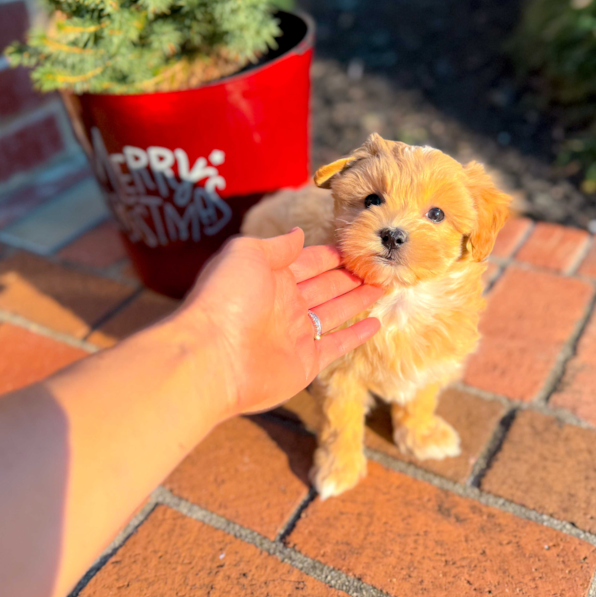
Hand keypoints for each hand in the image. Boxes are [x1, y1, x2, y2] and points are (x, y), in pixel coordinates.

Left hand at [185, 228, 382, 417]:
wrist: (212, 357)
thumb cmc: (225, 299)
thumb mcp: (246, 254)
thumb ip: (277, 246)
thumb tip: (298, 233)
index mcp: (269, 278)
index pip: (308, 263)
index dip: (331, 255)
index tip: (357, 247)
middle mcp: (283, 306)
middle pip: (324, 287)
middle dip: (349, 276)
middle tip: (379, 266)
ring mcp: (295, 336)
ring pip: (334, 313)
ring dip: (357, 300)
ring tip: (383, 287)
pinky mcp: (305, 364)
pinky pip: (337, 345)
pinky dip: (356, 335)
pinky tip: (376, 323)